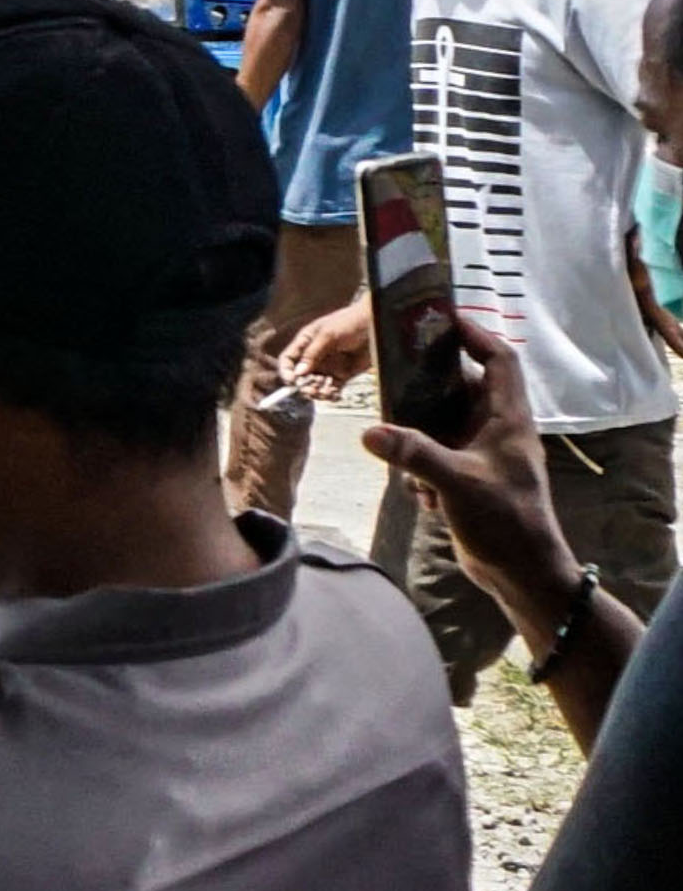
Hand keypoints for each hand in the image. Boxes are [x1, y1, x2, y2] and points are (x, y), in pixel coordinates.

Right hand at [281, 298, 375, 395]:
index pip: (288, 360)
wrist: (376, 325)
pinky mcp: (343, 374)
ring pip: (315, 385)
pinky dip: (331, 395)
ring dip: (316, 392)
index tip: (292, 381)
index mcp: (306, 343)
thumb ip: (312, 354)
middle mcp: (314, 356)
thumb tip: (298, 373)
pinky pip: (332, 388)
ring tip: (324, 393)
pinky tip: (334, 395)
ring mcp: (328, 366)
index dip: (287, 371)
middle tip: (310, 391)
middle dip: (303, 385)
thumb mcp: (328, 335)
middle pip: (301, 376)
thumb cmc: (350, 322)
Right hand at [365, 316, 582, 615]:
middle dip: (427, 386)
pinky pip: (438, 454)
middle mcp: (498, 429)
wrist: (521, 571)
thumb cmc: (504, 519)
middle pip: (461, 387)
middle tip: (392, 375)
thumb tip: (369, 432)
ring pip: (444, 423)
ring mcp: (484, 453)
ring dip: (418, 434)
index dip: (475, 334)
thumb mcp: (456, 482)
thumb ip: (413, 453)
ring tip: (396, 442)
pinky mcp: (470, 476)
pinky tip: (416, 491)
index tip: (441, 320)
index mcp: (508, 418)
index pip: (498, 360)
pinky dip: (422, 465)